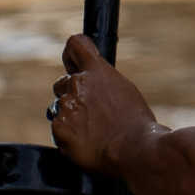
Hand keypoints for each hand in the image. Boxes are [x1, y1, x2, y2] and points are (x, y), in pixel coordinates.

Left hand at [50, 33, 155, 174]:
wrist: (135, 149)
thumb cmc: (137, 123)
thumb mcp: (125, 90)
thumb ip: (103, 82)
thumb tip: (95, 86)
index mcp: (96, 71)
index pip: (75, 46)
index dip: (71, 56)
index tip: (73, 64)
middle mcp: (77, 84)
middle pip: (62, 83)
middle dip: (72, 96)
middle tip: (91, 113)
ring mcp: (65, 106)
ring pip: (58, 108)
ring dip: (70, 117)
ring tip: (93, 131)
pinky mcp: (59, 128)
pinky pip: (58, 130)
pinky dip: (68, 136)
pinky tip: (86, 142)